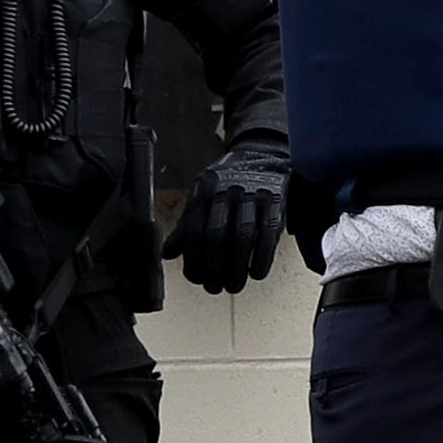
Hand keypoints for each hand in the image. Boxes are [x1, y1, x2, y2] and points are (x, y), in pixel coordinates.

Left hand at [164, 135, 291, 293]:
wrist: (263, 154)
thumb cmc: (229, 184)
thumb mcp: (204, 196)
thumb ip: (188, 224)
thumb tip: (168, 254)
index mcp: (204, 189)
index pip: (193, 230)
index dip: (193, 259)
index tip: (196, 278)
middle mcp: (225, 190)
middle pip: (216, 236)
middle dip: (214, 268)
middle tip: (215, 288)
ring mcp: (252, 194)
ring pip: (242, 237)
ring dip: (237, 268)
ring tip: (234, 286)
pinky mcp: (275, 200)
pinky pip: (268, 234)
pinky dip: (261, 259)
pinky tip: (256, 274)